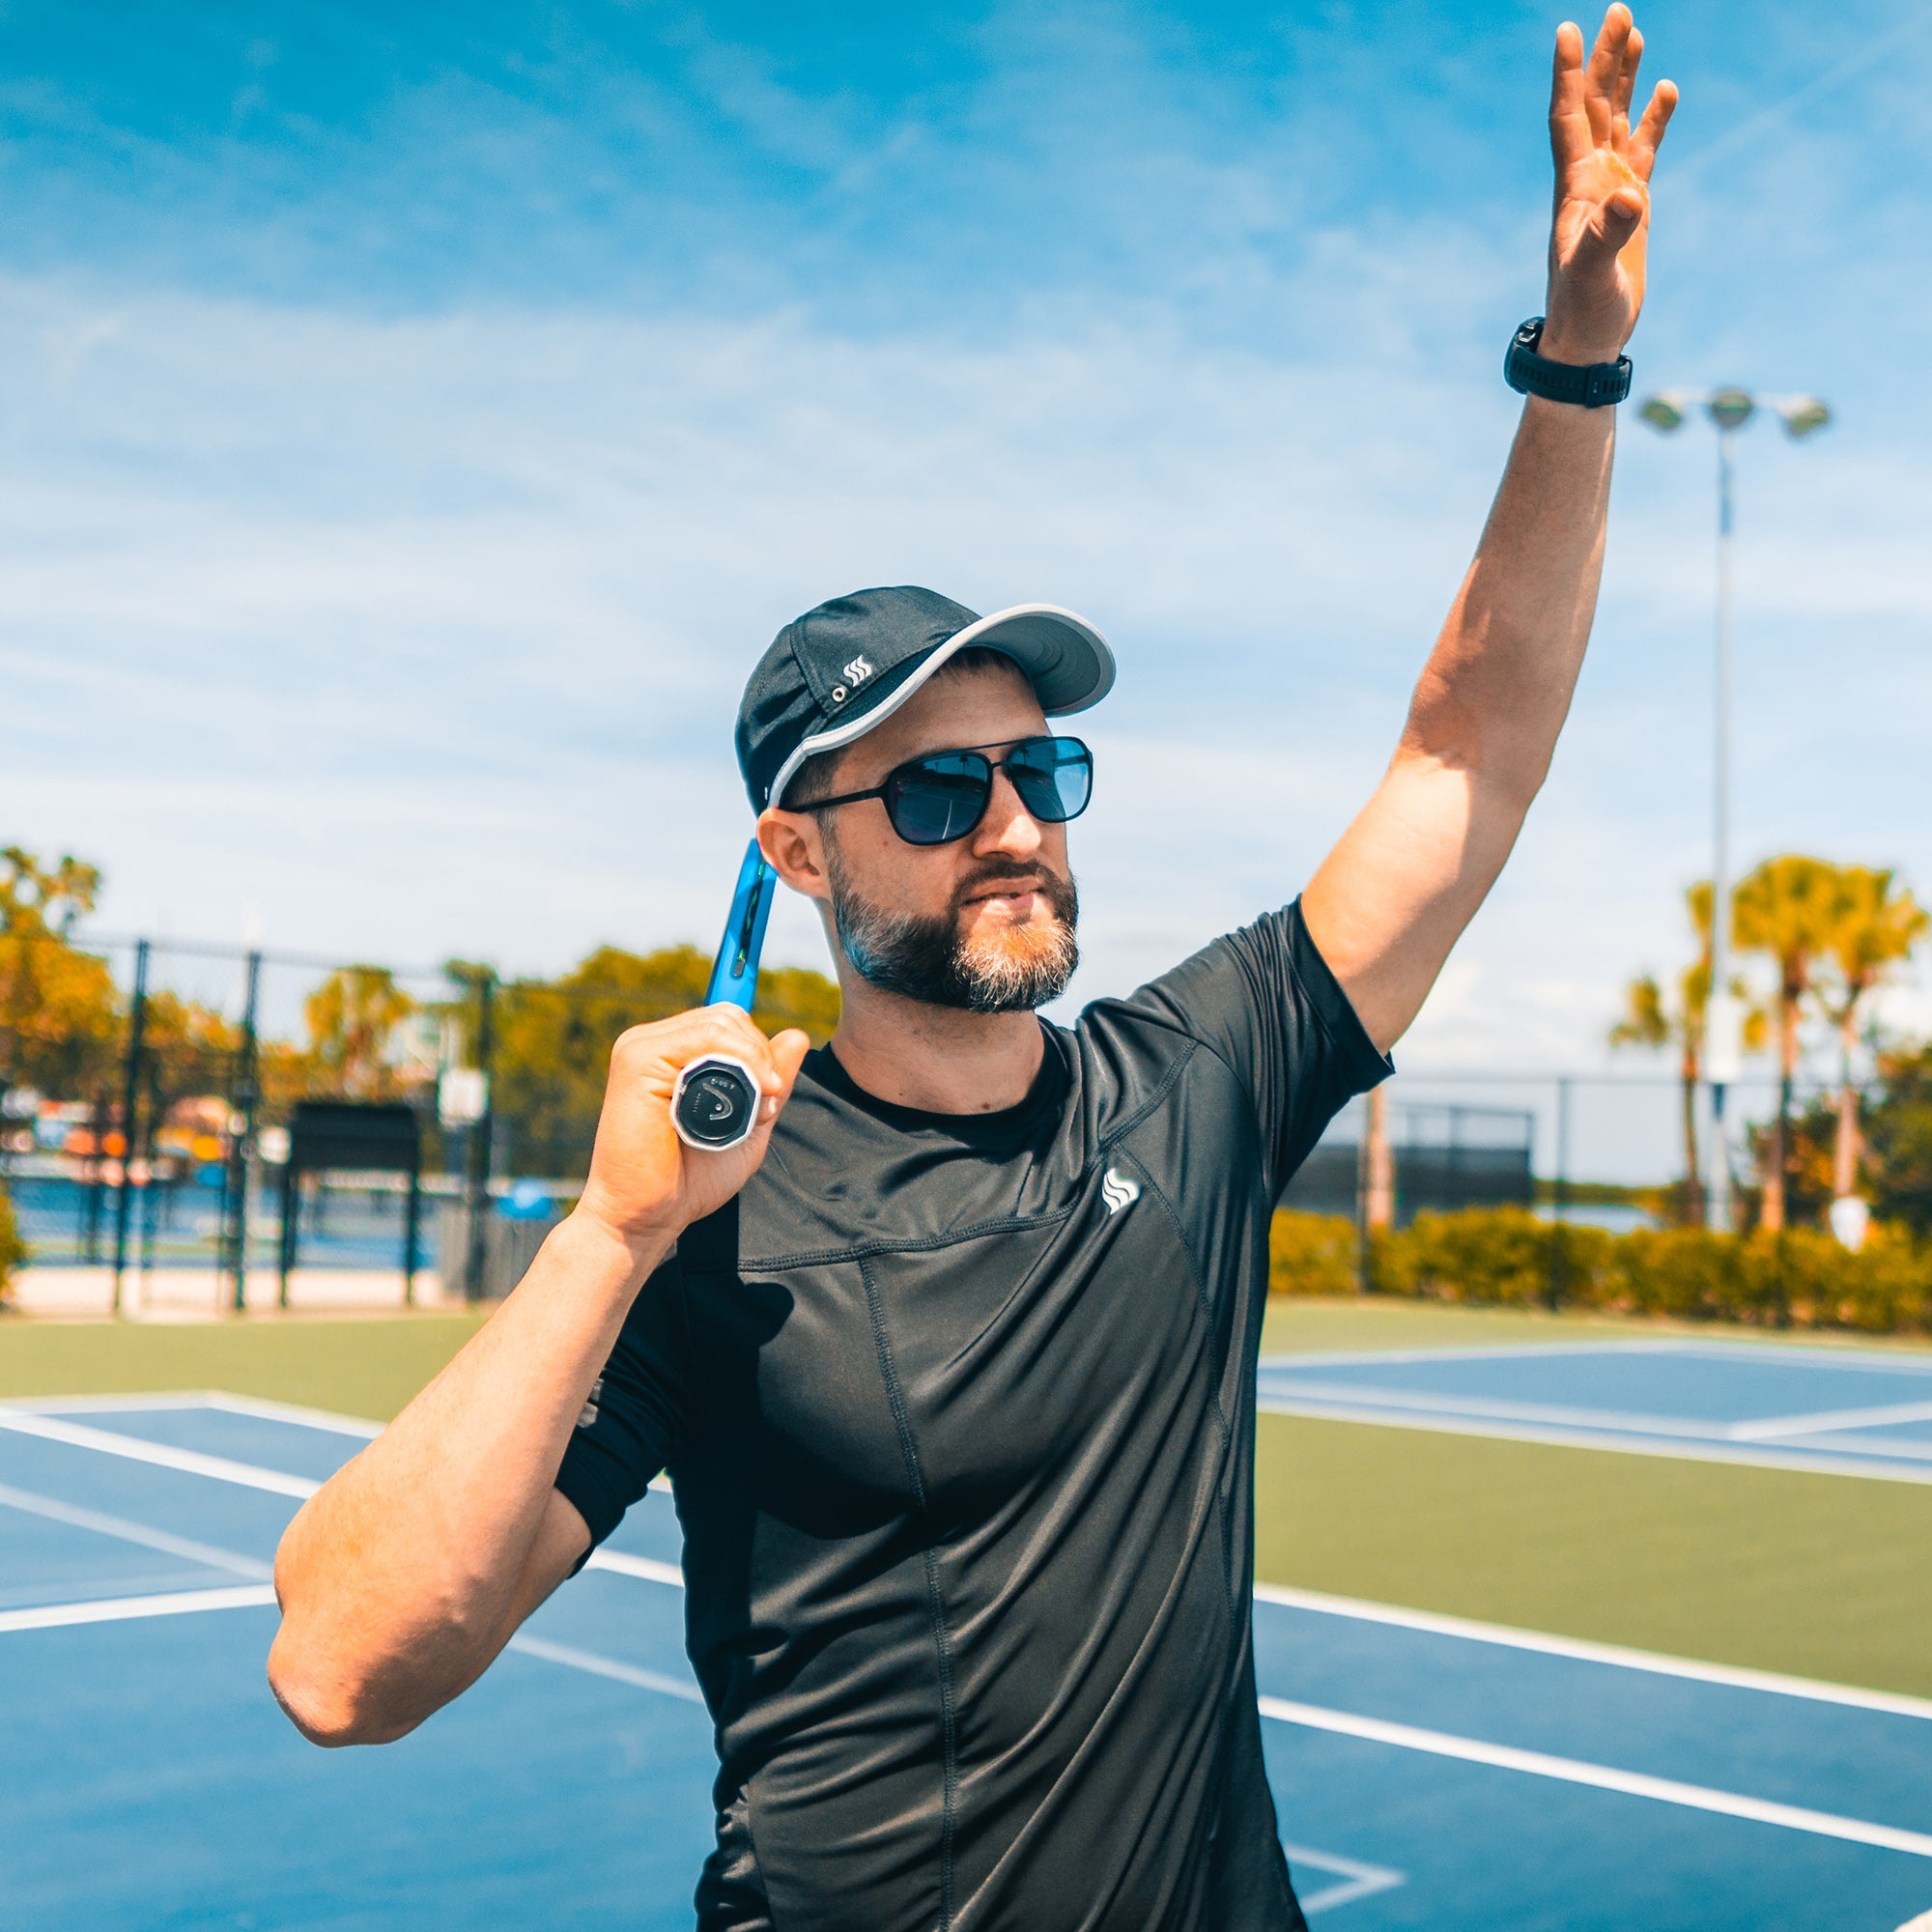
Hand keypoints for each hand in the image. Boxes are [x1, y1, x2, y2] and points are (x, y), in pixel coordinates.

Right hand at [575, 1006, 811, 1253]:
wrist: (647, 1217)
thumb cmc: (689, 1179)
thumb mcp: (749, 1125)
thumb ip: (771, 1081)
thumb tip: (797, 1035)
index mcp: (672, 1054)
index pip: (729, 1022)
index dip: (759, 1049)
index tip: (771, 1089)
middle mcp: (653, 1043)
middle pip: (728, 1017)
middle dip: (761, 1056)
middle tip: (768, 1103)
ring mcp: (641, 1047)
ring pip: (721, 1023)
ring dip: (755, 1061)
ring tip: (758, 1105)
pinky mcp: (636, 1060)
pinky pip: (704, 1036)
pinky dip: (740, 1060)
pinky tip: (748, 1093)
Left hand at [1541, 6, 1676, 365]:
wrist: (1585, 341)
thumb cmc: (1583, 313)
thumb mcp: (1594, 275)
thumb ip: (1609, 235)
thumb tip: (1629, 198)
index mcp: (1574, 187)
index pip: (1569, 118)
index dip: (1568, 76)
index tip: (1568, 30)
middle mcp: (1588, 180)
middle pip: (1595, 105)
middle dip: (1604, 59)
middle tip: (1617, 10)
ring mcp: (1609, 189)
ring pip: (1617, 119)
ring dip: (1624, 78)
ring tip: (1633, 30)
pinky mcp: (1631, 205)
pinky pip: (1644, 149)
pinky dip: (1653, 119)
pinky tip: (1665, 89)